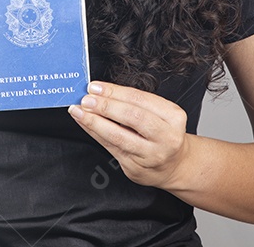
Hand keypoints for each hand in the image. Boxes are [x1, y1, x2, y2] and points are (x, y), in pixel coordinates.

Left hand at [68, 81, 190, 189]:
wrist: (174, 165)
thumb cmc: (163, 134)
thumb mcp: (160, 114)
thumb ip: (133, 103)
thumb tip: (101, 91)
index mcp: (173, 116)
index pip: (140, 99)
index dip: (115, 92)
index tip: (96, 87)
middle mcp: (166, 137)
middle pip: (132, 117)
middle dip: (105, 106)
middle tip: (86, 99)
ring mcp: (151, 155)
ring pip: (118, 136)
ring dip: (94, 121)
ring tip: (80, 111)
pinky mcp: (136, 167)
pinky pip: (111, 147)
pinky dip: (95, 133)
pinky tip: (86, 124)